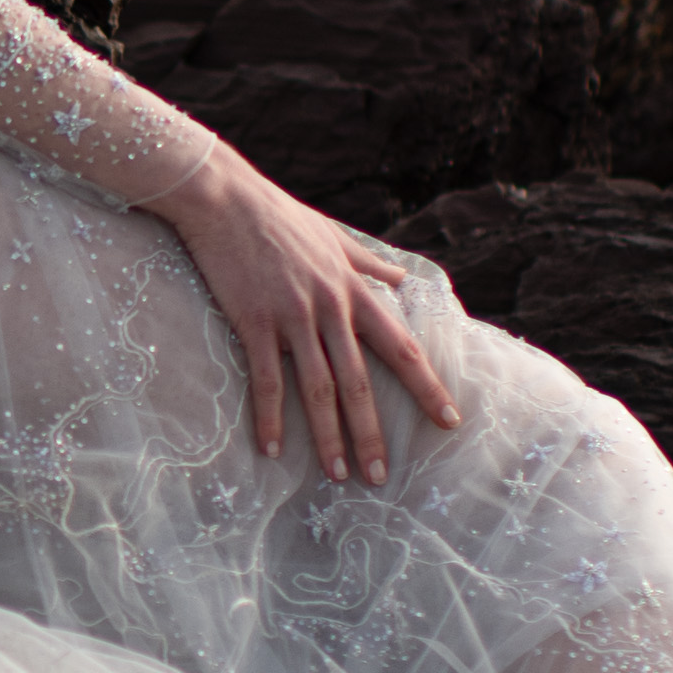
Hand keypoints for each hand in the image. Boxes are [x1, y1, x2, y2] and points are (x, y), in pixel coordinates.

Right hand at [157, 153, 464, 480]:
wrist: (224, 196)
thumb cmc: (277, 215)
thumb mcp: (334, 236)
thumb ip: (370, 264)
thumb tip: (404, 281)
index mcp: (353, 289)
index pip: (401, 346)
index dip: (427, 385)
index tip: (449, 419)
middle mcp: (330, 306)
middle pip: (360, 380)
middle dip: (373, 432)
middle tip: (382, 476)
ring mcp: (292, 315)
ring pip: (318, 388)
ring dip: (328, 437)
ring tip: (338, 475)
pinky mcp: (254, 320)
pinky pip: (267, 379)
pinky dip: (270, 417)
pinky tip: (271, 450)